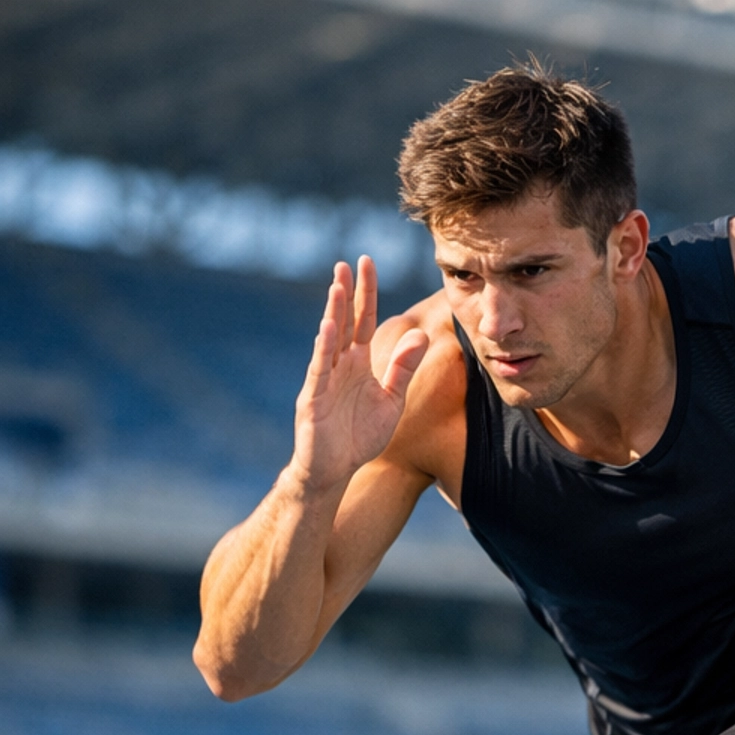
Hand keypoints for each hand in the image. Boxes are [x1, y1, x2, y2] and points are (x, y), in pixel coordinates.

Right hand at [290, 257, 427, 492]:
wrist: (335, 471)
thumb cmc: (361, 436)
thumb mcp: (391, 400)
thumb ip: (404, 369)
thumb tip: (422, 335)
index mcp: (358, 363)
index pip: (364, 320)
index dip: (367, 294)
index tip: (368, 264)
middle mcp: (339, 365)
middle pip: (344, 322)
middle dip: (346, 293)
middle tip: (348, 263)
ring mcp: (324, 379)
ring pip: (329, 340)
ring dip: (333, 312)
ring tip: (337, 285)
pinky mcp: (313, 398)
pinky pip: (319, 369)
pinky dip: (323, 349)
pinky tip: (327, 327)